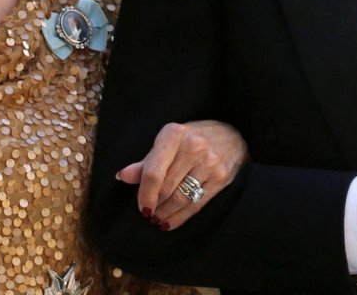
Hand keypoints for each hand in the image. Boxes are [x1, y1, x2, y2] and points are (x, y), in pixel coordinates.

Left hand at [116, 120, 248, 230]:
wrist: (233, 135)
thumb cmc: (193, 138)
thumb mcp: (169, 141)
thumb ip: (147, 160)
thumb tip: (123, 176)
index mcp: (174, 134)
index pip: (154, 172)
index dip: (145, 194)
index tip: (142, 207)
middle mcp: (193, 147)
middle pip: (166, 187)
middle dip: (154, 205)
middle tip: (148, 215)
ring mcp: (209, 163)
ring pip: (180, 198)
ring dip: (165, 213)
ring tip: (157, 219)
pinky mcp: (221, 178)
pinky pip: (196, 204)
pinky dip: (180, 217)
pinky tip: (170, 222)